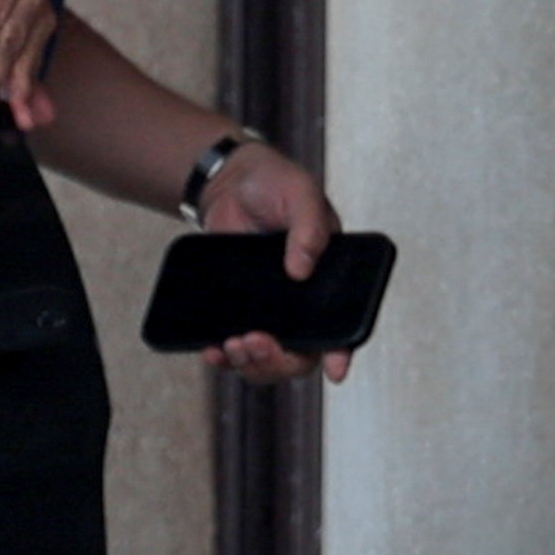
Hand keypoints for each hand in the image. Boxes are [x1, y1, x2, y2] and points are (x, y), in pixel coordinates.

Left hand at [197, 142, 355, 383]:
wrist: (230, 185)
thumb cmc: (276, 184)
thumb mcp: (300, 195)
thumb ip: (309, 227)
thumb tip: (301, 269)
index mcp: (332, 280)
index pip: (343, 326)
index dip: (341, 352)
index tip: (335, 370)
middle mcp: (305, 304)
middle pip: (300, 355)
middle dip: (279, 360)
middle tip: (253, 341)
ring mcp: (272, 311)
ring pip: (267, 360)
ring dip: (251, 363)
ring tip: (231, 345)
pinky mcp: (239, 311)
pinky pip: (234, 347)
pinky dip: (223, 357)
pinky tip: (210, 350)